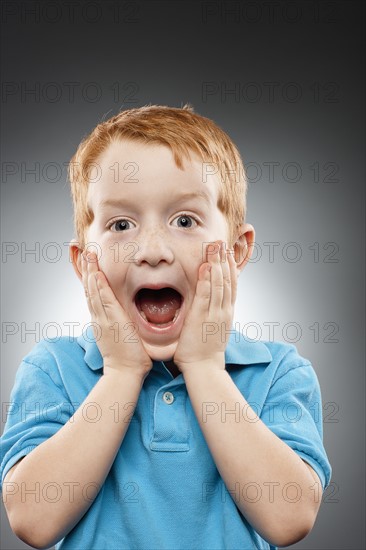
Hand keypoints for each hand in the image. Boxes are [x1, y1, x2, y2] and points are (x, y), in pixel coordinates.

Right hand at [81, 251, 152, 377]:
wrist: (124, 372)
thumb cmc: (126, 355)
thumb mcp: (118, 333)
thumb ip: (118, 320)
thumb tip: (121, 312)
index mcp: (100, 317)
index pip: (91, 291)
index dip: (87, 273)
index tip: (85, 257)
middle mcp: (98, 316)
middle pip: (88, 286)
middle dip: (84, 266)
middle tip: (80, 247)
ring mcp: (104, 318)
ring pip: (93, 290)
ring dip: (90, 270)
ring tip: (88, 253)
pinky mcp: (113, 322)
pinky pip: (104, 301)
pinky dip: (99, 287)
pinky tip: (97, 274)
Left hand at [173, 240, 236, 372]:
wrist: (204, 368)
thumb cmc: (205, 350)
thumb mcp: (214, 328)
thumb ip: (213, 313)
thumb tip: (211, 303)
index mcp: (226, 312)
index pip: (231, 284)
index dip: (230, 266)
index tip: (227, 251)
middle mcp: (223, 310)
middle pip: (227, 279)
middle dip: (224, 259)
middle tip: (221, 241)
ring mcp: (214, 313)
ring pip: (219, 283)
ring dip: (217, 263)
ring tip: (215, 247)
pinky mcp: (203, 318)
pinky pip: (206, 295)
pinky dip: (207, 280)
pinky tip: (206, 267)